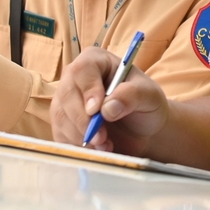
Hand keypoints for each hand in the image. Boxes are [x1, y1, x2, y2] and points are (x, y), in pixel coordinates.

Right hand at [54, 46, 170, 154]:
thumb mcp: (149, 96)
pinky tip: (97, 149)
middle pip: (66, 95)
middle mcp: (74, 78)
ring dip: (82, 136)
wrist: (142, 129)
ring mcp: (64, 100)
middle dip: (83, 120)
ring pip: (61, 117)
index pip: (82, 69)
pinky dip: (77, 146)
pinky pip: (60, 135)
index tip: (96, 110)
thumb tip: (107, 108)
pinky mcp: (62, 123)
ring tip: (106, 145)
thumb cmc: (145, 104)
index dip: (87, 89)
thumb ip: (132, 95)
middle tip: (102, 138)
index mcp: (96, 61)